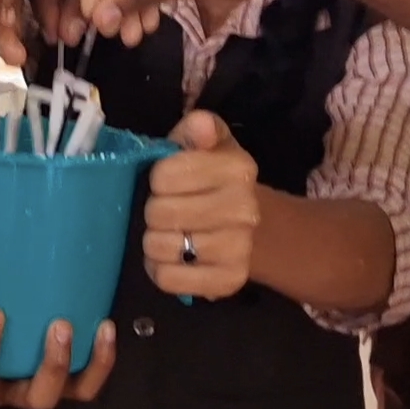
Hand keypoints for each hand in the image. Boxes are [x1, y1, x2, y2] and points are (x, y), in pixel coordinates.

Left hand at [0, 275, 115, 408]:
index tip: (105, 327)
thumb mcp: (12, 341)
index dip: (97, 366)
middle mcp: (5, 392)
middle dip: (53, 364)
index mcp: (31, 382)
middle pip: (39, 398)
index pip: (77, 389)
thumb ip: (34, 313)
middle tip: (60, 325)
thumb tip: (63, 252)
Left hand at [141, 112, 259, 298]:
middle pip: (159, 213)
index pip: (163, 175)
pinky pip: (168, 279)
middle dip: (154, 210)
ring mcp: (239, 249)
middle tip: (166, 210)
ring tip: (169, 233)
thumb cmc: (215, 180)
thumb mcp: (207, 145)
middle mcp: (245, 210)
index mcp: (238, 169)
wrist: (256, 228)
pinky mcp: (228, 282)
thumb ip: (197, 128)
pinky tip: (173, 258)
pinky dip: (160, 270)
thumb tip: (201, 126)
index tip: (167, 182)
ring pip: (160, 247)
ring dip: (154, 241)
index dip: (157, 179)